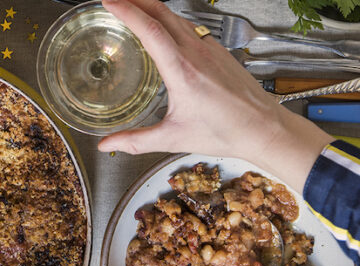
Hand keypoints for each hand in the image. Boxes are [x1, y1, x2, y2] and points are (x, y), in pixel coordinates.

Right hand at [98, 0, 332, 193]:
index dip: (127, 11)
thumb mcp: (173, 138)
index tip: (110, 2)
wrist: (263, 128)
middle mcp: (197, 53)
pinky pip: (191, 27)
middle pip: (162, 12)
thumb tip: (108, 145)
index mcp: (182, 70)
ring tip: (135, 9)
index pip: (150, 29)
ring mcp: (210, 49)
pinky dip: (171, 20)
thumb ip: (136, 141)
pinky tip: (165, 29)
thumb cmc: (225, 132)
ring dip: (153, 8)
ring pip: (177, 17)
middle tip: (116, 0)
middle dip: (136, 1)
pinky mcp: (220, 51)